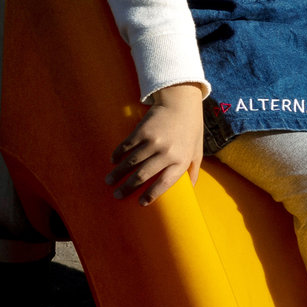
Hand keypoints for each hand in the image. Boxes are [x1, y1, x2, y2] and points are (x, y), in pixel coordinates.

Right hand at [105, 84, 204, 203]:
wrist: (181, 103)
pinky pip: (127, 146)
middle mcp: (167, 153)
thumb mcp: (197, 151)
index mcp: (181, 161)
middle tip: (117, 195)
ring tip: (109, 181)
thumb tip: (191, 190)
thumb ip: (193, 170)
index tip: (141, 203)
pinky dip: (118, 154)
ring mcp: (153, 141)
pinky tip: (113, 160)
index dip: (151, 194)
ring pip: (131, 162)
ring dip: (118, 173)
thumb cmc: (190, 129)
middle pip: (143, 175)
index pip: (164, 183)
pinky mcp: (142, 130)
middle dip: (127, 187)